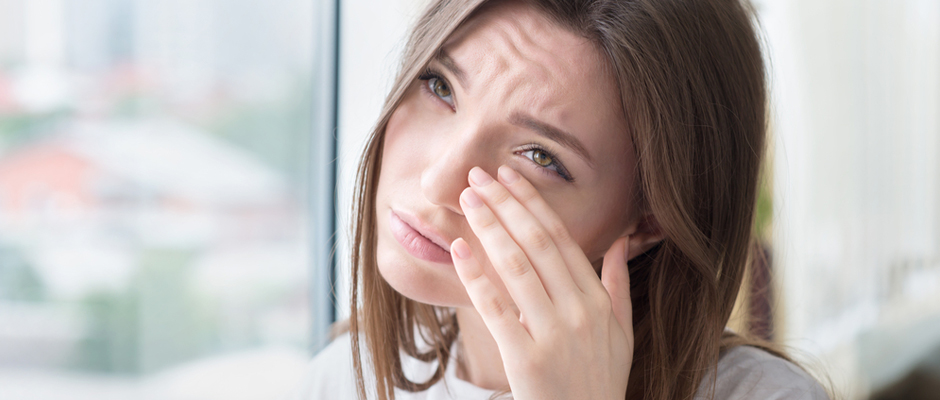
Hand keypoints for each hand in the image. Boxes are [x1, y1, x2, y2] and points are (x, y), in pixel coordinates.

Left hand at [449, 166, 633, 399]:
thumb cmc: (600, 381)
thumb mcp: (622, 333)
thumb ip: (618, 285)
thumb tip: (620, 243)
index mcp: (597, 301)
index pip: (561, 239)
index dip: (533, 204)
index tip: (511, 176)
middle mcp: (577, 312)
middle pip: (537, 244)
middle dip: (506, 204)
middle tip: (478, 175)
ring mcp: (552, 335)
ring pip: (517, 267)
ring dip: (490, 227)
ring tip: (467, 198)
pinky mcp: (524, 358)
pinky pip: (496, 309)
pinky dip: (476, 276)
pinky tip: (459, 249)